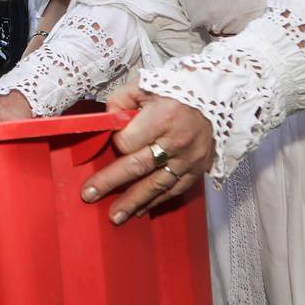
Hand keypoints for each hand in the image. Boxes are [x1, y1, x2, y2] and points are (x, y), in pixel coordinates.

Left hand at [79, 85, 214, 222]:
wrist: (215, 102)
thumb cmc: (174, 94)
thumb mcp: (145, 87)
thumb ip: (120, 103)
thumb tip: (106, 122)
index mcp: (163, 116)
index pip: (129, 141)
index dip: (117, 143)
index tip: (115, 140)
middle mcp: (177, 140)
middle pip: (138, 166)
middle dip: (110, 182)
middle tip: (89, 196)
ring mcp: (189, 159)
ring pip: (156, 185)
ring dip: (133, 202)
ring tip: (114, 217)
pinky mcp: (197, 170)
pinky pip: (174, 190)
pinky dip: (155, 202)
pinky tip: (139, 211)